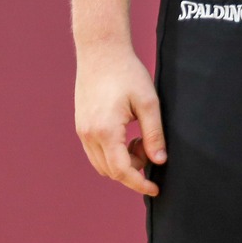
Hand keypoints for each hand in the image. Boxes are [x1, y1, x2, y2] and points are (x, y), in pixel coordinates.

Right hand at [74, 39, 165, 195]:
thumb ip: (154, 133)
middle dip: (133, 170)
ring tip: (141, 141)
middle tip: (152, 151)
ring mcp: (82, 132)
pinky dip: (113, 154)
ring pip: (102, 164)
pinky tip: (129, 136)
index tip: (155, 190)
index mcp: (106, 131)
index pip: (121, 170)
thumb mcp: (148, 102)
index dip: (139, 183)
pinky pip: (96, 153)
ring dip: (123, 163)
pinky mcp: (81, 126)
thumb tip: (159, 161)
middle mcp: (89, 136)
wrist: (101, 53)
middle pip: (111, 171)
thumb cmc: (128, 74)